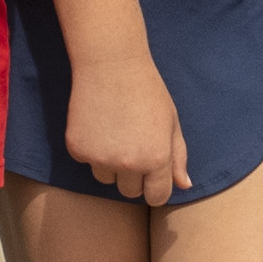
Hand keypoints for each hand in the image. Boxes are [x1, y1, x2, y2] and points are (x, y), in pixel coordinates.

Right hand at [67, 54, 190, 207]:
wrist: (110, 64)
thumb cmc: (147, 90)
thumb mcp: (171, 122)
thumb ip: (178, 157)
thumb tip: (184, 185)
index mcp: (157, 159)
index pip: (156, 197)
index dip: (154, 188)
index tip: (150, 175)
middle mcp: (129, 164)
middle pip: (129, 192)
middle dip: (132, 175)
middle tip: (131, 143)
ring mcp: (100, 158)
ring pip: (106, 179)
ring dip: (110, 164)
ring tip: (113, 131)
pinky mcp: (78, 149)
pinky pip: (86, 162)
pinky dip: (91, 149)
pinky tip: (97, 124)